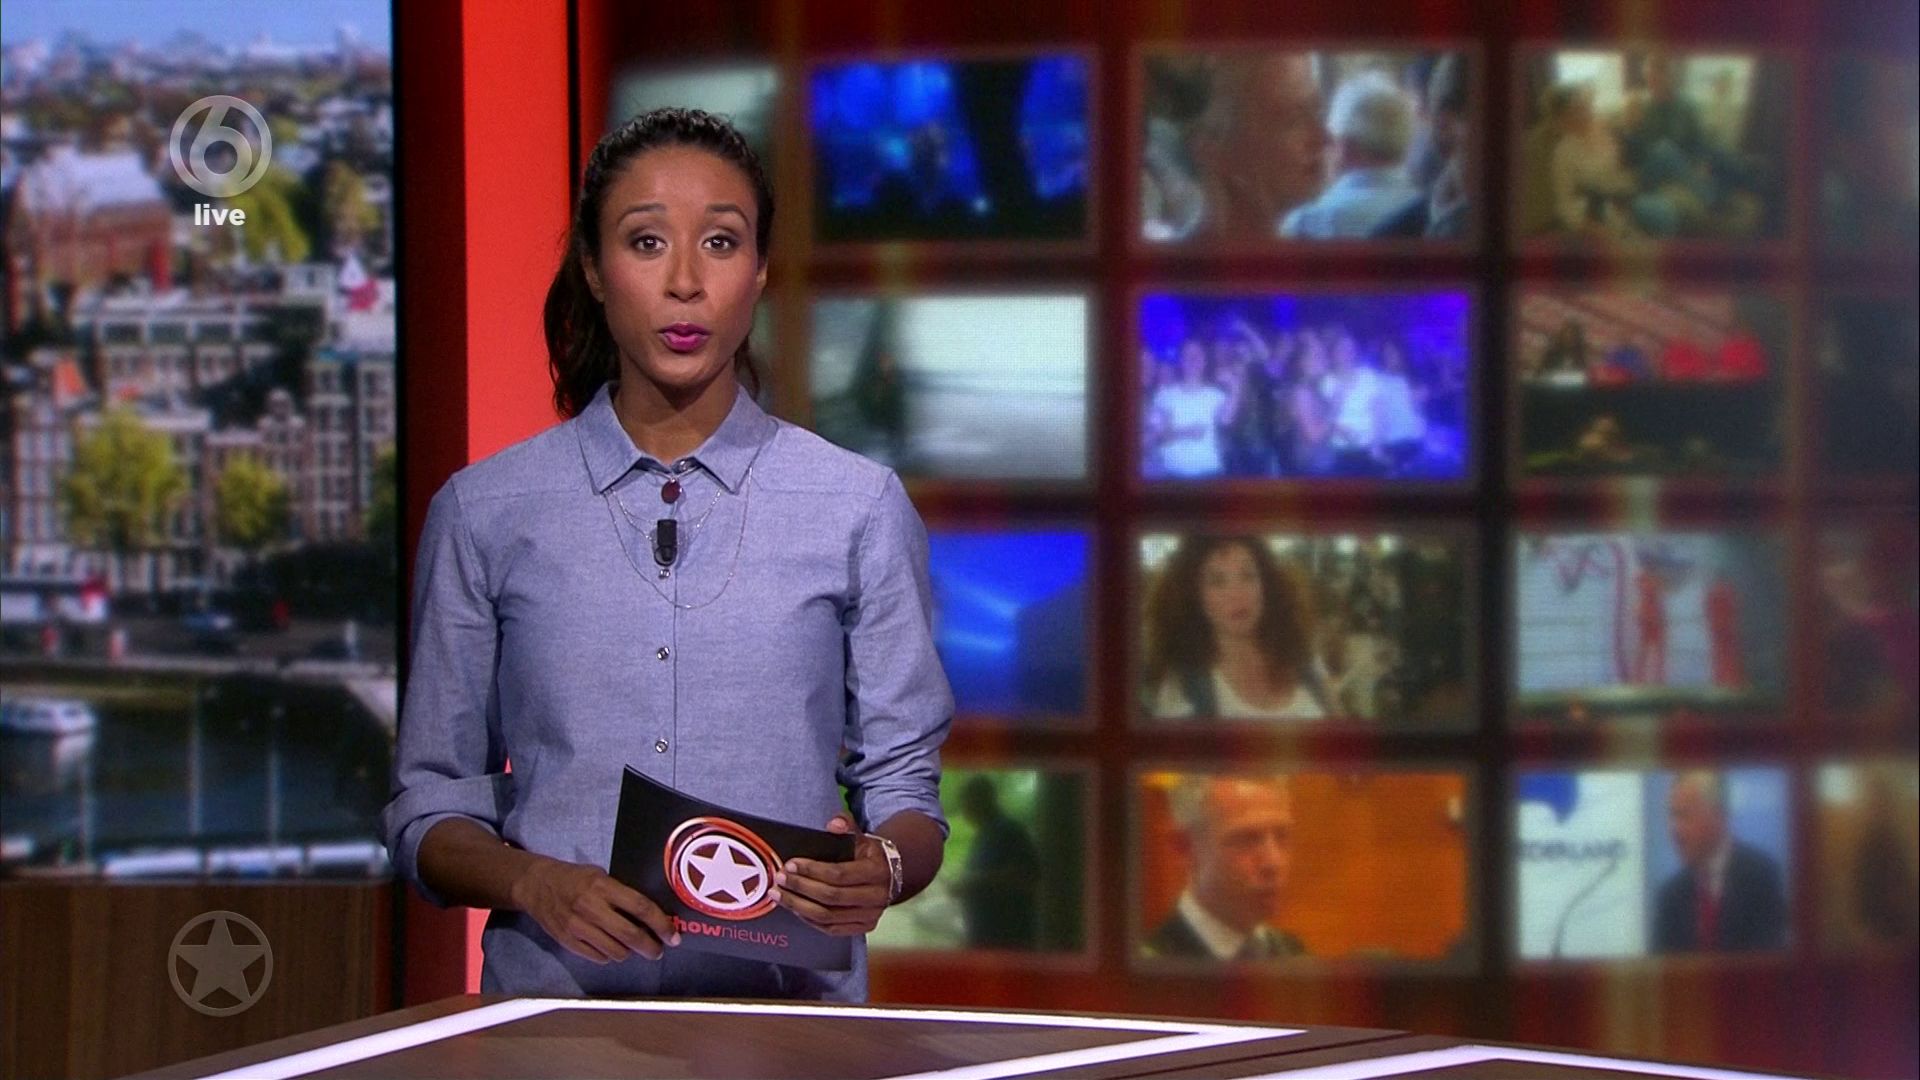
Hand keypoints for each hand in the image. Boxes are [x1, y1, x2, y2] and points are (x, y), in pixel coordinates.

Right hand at [512, 855, 680, 963]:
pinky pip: (598, 957)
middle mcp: (590, 908)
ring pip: (615, 951)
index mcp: (603, 887)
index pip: (640, 908)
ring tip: (631, 946)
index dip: (660, 924)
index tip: (672, 936)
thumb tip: (651, 916)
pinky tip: (610, 947)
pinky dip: (609, 955)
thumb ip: (622, 894)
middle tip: (659, 950)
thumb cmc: (574, 878)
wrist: (536, 884)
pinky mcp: (567, 941)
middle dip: (651, 947)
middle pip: (630, 935)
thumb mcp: (600, 876)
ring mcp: (577, 927)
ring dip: (629, 952)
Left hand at [773, 813, 892, 936]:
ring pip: (828, 917)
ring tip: (779, 895)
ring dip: (798, 906)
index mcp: (876, 872)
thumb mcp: (862, 836)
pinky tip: (794, 908)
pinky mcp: (863, 928)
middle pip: (831, 897)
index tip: (790, 865)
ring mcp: (870, 916)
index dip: (812, 871)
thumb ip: (847, 825)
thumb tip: (833, 824)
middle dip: (800, 887)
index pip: (839, 874)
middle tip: (779, 879)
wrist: (890, 876)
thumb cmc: (869, 855)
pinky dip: (809, 920)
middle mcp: (876, 897)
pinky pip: (831, 929)